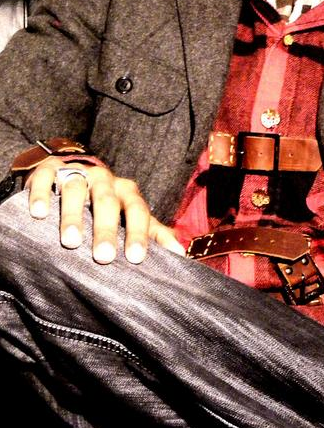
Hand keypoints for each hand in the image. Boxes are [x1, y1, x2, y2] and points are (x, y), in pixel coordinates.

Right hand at [25, 157, 184, 264]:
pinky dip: (42, 195)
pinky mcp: (49, 169)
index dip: (138, 233)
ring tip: (70, 242)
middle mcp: (104, 179)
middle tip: (103, 256)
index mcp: (126, 191)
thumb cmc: (107, 202)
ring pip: (76, 190)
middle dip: (106, 229)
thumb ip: (153, 232)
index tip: (135, 258)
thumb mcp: (130, 214)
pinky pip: (46, 179)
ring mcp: (76, 172)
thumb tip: (179, 255)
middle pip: (107, 202)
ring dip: (73, 216)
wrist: (72, 170)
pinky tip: (39, 214)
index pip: (137, 211)